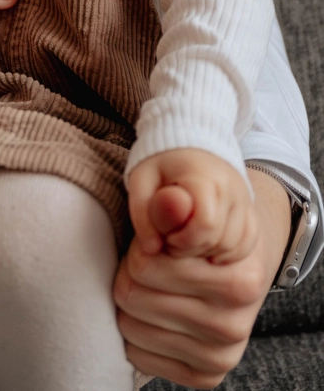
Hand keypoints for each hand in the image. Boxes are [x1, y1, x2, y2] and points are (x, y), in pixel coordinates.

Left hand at [115, 166, 290, 388]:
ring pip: (130, 327)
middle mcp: (234, 324)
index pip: (144, 265)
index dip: (140, 245)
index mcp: (239, 280)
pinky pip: (139, 356)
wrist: (239, 255)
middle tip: (148, 258)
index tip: (157, 237)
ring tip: (151, 281)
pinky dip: (134, 331)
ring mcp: (222, 354)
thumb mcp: (185, 195)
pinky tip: (150, 311)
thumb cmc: (201, 222)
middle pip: (132, 296)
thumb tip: (170, 202)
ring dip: (129, 299)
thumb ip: (170, 201)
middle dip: (129, 270)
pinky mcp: (205, 375)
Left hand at [128, 148, 256, 264]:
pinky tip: (207, 245)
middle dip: (193, 248)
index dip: (183, 240)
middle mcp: (231, 187)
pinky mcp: (250, 209)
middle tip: (172, 239)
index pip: (205, 224)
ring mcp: (244, 198)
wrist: (189, 138)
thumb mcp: (140, 180)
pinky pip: (248, 243)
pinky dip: (229, 252)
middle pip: (220, 239)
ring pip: (235, 245)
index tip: (165, 236)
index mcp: (203, 176)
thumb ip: (142, 212)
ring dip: (209, 252)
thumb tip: (151, 249)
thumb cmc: (160, 164)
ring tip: (186, 238)